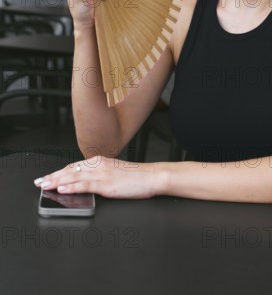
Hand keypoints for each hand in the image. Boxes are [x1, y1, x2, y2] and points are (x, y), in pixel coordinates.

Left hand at [33, 156, 160, 198]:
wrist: (151, 176)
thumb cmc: (136, 176)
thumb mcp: (114, 171)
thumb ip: (100, 174)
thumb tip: (86, 182)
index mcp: (100, 161)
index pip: (74, 166)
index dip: (59, 171)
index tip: (48, 176)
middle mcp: (98, 165)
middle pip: (70, 170)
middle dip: (53, 176)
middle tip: (39, 181)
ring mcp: (101, 174)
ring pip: (74, 177)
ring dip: (57, 182)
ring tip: (45, 186)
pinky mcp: (106, 184)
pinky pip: (84, 186)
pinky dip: (71, 187)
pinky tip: (62, 190)